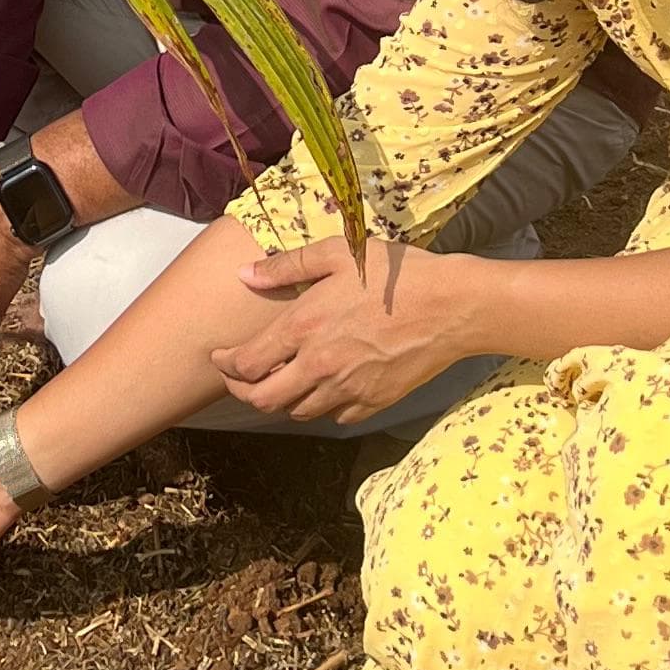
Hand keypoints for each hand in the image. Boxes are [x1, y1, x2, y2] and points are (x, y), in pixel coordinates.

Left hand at [211, 232, 473, 429]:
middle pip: (264, 399)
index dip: (225, 365)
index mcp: (304, 328)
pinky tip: (325, 386)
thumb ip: (287, 266)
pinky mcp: (372, 402)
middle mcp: (319, 366)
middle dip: (244, 391)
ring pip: (298, 411)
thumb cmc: (394, 273)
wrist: (450, 307)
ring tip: (282, 380)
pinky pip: (334, 416)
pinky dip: (322, 405)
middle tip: (239, 380)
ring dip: (282, 399)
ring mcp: (347, 389)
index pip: (247, 363)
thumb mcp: (337, 254)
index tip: (219, 358)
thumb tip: (245, 275)